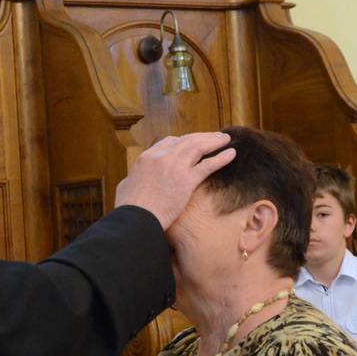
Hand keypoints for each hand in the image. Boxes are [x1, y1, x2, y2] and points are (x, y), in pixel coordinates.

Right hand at [115, 132, 234, 230]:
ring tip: (225, 139)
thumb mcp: (125, 187)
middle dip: (202, 136)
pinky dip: (221, 158)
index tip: (192, 142)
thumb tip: (131, 181)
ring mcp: (175, 167)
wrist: (136, 219)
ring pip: (199, 147)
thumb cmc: (128, 208)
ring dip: (214, 141)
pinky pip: (208, 165)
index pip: (169, 142)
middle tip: (214, 136)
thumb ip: (132, 179)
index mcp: (146, 158)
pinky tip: (231, 154)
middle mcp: (161, 157)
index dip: (183, 141)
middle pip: (186, 140)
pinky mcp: (186, 180)